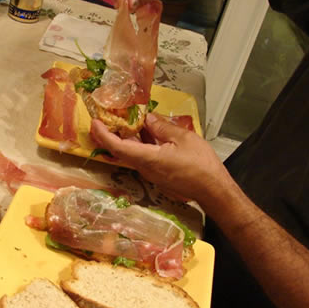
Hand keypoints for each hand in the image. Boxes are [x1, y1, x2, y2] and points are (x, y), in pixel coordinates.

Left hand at [90, 113, 232, 205]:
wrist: (214, 191)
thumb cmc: (201, 166)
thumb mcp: (183, 138)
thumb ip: (162, 127)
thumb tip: (148, 119)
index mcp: (148, 159)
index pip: (117, 147)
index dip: (103, 134)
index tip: (94, 122)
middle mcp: (145, 168)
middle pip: (121, 150)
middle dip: (112, 134)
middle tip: (107, 116)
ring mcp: (151, 174)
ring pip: (133, 153)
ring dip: (128, 138)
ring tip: (127, 119)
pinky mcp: (158, 175)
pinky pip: (143, 157)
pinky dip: (140, 144)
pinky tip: (146, 131)